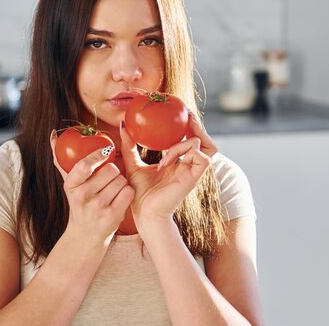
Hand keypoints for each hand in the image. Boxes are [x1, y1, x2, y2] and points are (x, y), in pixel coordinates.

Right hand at [50, 130, 134, 245]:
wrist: (85, 234)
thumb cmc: (79, 202)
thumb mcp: (69, 183)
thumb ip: (61, 158)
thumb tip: (54, 134)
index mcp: (71, 185)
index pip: (85, 164)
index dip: (98, 155)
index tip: (106, 151)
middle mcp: (82, 196)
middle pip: (111, 169)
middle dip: (114, 171)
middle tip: (109, 179)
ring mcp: (97, 207)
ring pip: (122, 180)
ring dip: (121, 183)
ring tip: (113, 190)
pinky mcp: (111, 217)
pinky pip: (128, 192)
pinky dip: (128, 193)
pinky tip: (120, 198)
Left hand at [119, 111, 217, 229]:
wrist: (144, 214)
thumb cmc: (140, 194)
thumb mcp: (132, 163)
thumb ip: (129, 145)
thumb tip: (122, 125)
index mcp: (178, 162)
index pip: (192, 139)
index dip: (190, 125)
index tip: (180, 113)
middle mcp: (188, 166)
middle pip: (206, 140)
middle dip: (197, 125)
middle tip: (185, 115)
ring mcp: (192, 172)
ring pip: (201, 145)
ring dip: (182, 143)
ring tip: (167, 148)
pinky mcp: (193, 178)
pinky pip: (201, 157)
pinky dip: (183, 153)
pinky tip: (165, 162)